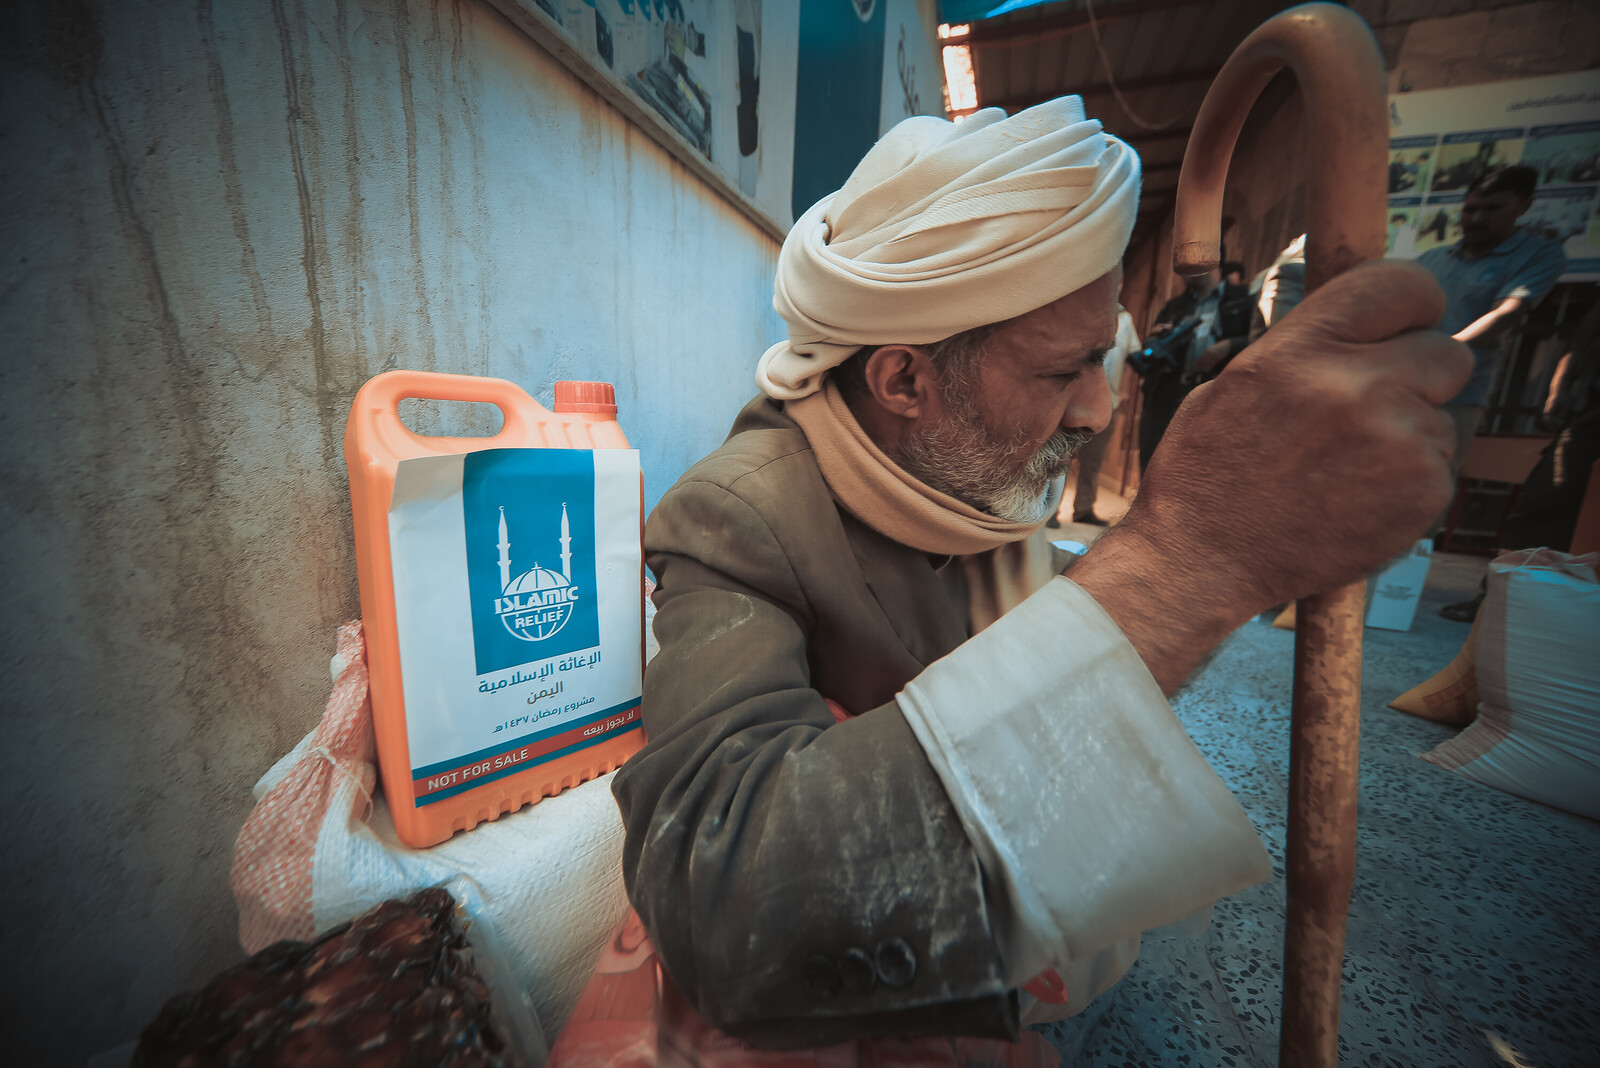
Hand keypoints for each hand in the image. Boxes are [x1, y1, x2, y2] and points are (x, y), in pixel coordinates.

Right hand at [1072, 261, 1469, 691]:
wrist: (1199, 560)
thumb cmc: (1208, 474)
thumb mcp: (1234, 383)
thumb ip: (1306, 349)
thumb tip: (1364, 331)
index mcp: (1302, 351)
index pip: (1402, 285)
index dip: (1414, 305)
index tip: (1407, 326)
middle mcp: (1356, 386)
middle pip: (1447, 352)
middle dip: (1419, 377)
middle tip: (1375, 410)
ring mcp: (1397, 440)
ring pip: (1442, 417)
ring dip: (1408, 436)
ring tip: (1346, 470)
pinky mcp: (1422, 491)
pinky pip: (1439, 467)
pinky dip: (1408, 483)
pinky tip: (1355, 499)